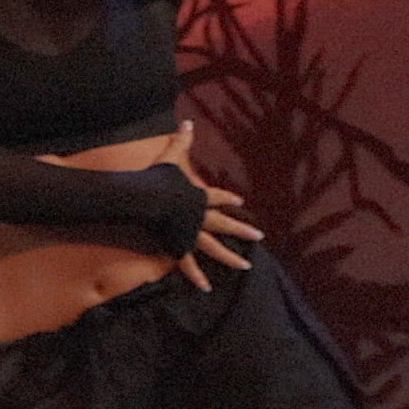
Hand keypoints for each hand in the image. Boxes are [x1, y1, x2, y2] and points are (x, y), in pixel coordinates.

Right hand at [156, 122, 263, 289]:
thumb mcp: (170, 157)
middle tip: (259, 236)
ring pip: (214, 249)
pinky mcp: (178, 246)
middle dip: (242, 230)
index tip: (240, 202)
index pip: (217, 197)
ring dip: (230, 258)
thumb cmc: (160, 178)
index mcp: (199, 196)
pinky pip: (188, 264)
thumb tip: (186, 121)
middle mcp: (199, 217)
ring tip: (246, 266)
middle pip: (224, 224)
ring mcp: (190, 234)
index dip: (228, 199)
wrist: (150, 200)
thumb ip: (180, 142)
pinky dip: (196, 277)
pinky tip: (206, 287)